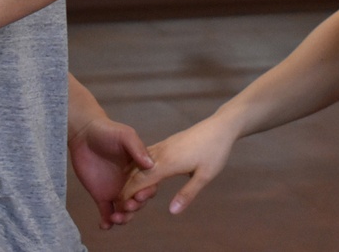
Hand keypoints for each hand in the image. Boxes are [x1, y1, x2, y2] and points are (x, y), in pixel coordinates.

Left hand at [69, 115, 155, 229]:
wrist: (83, 134)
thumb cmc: (107, 131)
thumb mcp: (125, 135)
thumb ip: (137, 148)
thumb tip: (151, 165)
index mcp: (140, 169)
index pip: (150, 185)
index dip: (148, 193)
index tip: (140, 195)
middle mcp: (131, 182)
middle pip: (139, 201)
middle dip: (136, 208)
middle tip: (128, 207)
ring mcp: (116, 190)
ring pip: (125, 211)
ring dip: (123, 218)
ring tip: (115, 218)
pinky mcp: (101, 195)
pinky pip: (106, 212)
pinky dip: (107, 222)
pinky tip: (105, 225)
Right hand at [121, 115, 238, 215]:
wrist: (220, 127)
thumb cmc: (215, 152)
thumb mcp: (205, 176)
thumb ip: (188, 194)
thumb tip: (172, 211)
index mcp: (169, 163)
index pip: (141, 180)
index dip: (129, 193)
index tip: (120, 205)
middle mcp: (162, 153)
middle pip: (136, 171)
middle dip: (126, 187)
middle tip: (118, 202)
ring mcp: (164, 146)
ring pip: (140, 161)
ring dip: (130, 176)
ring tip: (123, 189)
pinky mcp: (167, 142)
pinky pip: (146, 154)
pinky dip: (137, 164)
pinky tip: (134, 170)